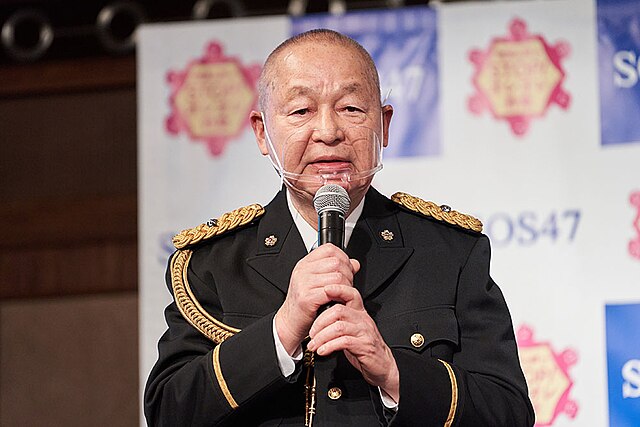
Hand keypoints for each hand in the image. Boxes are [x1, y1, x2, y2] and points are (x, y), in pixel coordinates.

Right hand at [274, 244, 359, 354]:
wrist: (290, 322)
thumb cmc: (305, 303)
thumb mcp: (318, 282)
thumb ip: (335, 270)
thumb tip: (354, 263)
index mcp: (305, 264)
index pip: (329, 249)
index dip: (343, 257)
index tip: (346, 268)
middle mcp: (303, 271)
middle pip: (336, 262)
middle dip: (348, 274)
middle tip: (347, 284)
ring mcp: (303, 283)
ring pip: (337, 277)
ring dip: (346, 286)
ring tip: (342, 293)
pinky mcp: (306, 298)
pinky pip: (331, 291)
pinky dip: (339, 296)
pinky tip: (337, 300)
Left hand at [306, 285, 399, 401]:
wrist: (382, 365)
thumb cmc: (364, 347)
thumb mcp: (352, 330)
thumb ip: (339, 321)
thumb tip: (318, 320)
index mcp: (359, 313)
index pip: (351, 294)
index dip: (338, 289)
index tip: (325, 290)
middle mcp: (362, 319)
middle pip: (338, 310)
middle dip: (320, 322)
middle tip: (311, 334)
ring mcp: (364, 332)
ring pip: (338, 327)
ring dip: (321, 337)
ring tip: (314, 345)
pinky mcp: (364, 346)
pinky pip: (343, 342)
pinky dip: (329, 346)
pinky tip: (322, 351)